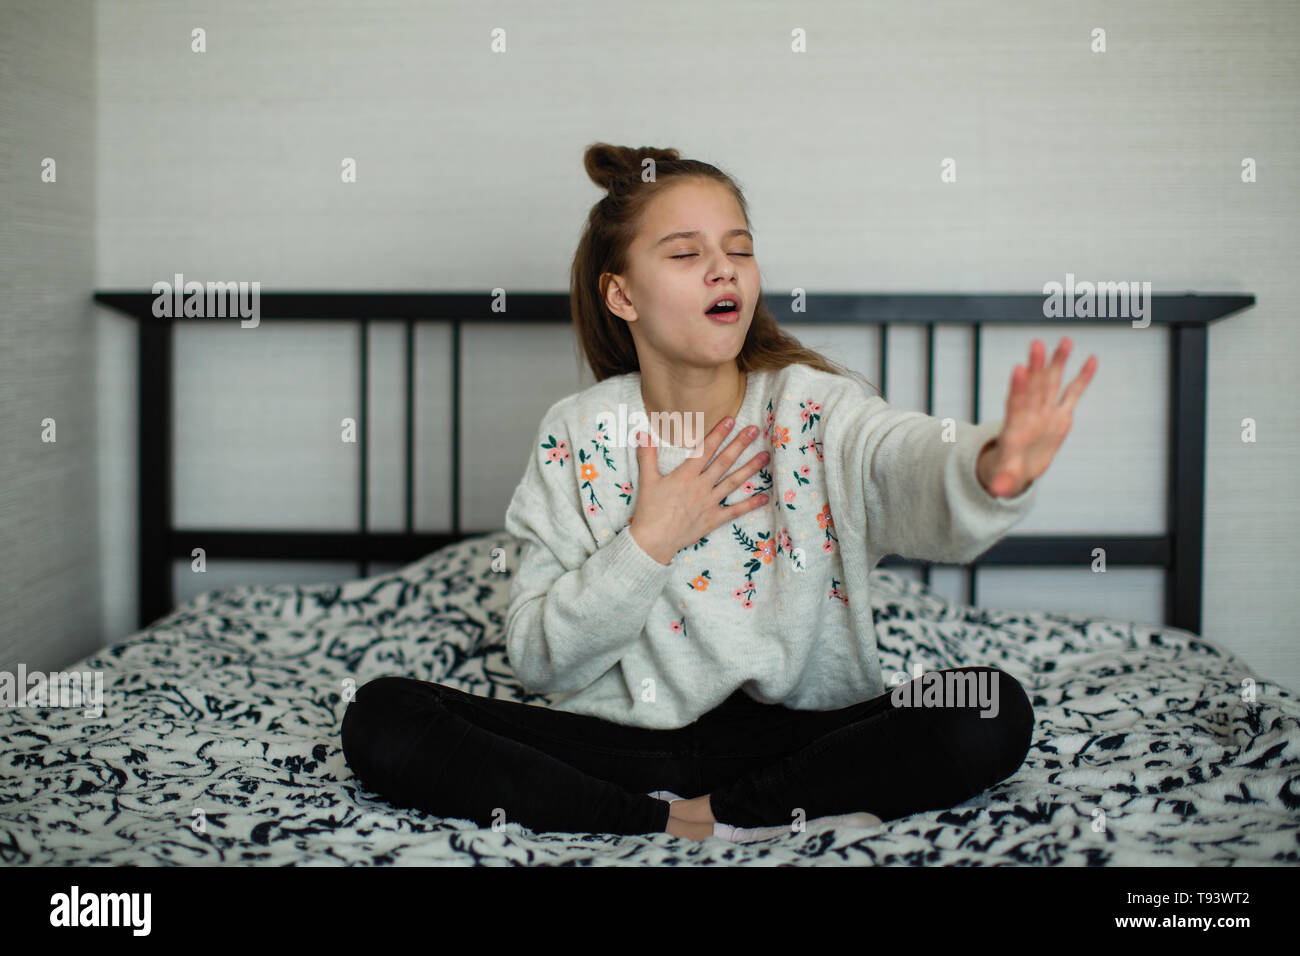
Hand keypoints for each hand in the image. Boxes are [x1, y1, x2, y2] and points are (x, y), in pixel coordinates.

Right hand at [628, 418, 769, 564]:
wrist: (653, 540)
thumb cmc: (649, 510)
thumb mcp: (647, 480)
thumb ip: (647, 456)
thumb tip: (642, 434)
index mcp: (686, 475)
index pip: (705, 449)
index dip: (719, 433)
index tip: (731, 419)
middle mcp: (701, 486)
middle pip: (724, 462)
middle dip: (740, 444)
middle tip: (755, 430)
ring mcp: (710, 502)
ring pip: (734, 482)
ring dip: (750, 468)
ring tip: (765, 456)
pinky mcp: (714, 519)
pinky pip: (735, 511)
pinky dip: (750, 504)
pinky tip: (765, 497)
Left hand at [977, 337, 1097, 497]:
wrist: (1018, 467)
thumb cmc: (1009, 469)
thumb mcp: (1005, 477)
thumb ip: (1002, 481)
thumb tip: (997, 491)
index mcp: (1016, 427)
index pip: (1015, 404)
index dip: (1018, 387)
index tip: (1019, 369)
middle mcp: (1031, 414)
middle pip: (1034, 388)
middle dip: (1036, 367)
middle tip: (1036, 344)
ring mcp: (1046, 412)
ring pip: (1052, 384)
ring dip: (1057, 363)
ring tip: (1065, 341)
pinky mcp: (1060, 416)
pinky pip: (1073, 394)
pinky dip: (1082, 378)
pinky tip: (1092, 359)